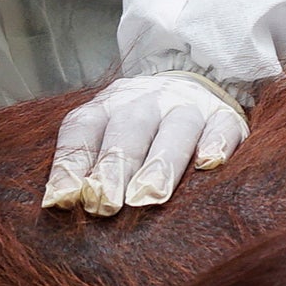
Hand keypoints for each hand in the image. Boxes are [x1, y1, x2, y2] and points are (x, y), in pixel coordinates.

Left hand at [41, 71, 247, 216]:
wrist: (194, 81)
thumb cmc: (141, 128)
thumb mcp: (106, 132)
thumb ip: (84, 163)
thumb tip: (59, 203)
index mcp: (110, 105)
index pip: (84, 128)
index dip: (72, 163)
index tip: (63, 200)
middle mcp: (148, 100)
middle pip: (129, 128)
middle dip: (115, 167)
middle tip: (105, 203)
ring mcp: (189, 106)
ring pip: (176, 127)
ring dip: (161, 163)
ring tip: (149, 197)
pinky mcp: (225, 117)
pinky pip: (223, 126)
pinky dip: (217, 144)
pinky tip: (209, 165)